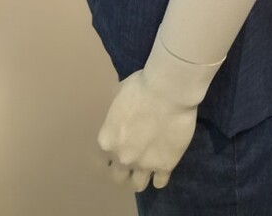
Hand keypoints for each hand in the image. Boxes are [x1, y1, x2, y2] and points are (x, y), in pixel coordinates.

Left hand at [96, 68, 197, 192]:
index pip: (102, 158)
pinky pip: (160, 182)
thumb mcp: (119, 95)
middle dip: (125, 168)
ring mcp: (144, 165)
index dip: (113, 152)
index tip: (120, 145)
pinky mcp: (165, 166)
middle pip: (118, 176)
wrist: (168, 91)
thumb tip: (120, 114)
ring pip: (137, 185)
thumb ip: (117, 114)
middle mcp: (122, 158)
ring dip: (141, 176)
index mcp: (107, 140)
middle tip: (134, 156)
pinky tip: (163, 165)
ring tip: (148, 165)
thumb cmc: (141, 86)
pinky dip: (160, 176)